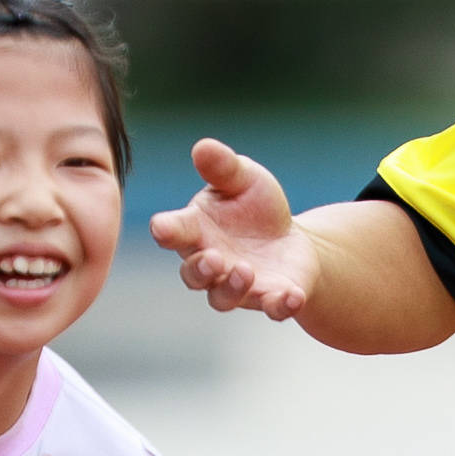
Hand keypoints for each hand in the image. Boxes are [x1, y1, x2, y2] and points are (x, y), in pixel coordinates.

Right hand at [151, 139, 319, 322]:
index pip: (172, 231)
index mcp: (195, 229)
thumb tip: (202, 147)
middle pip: (193, 275)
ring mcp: (238, 286)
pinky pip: (271, 308)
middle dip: (201, 268)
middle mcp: (210, 263)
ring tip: (246, 271)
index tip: (162, 228)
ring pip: (222, 297)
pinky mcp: (269, 298)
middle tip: (215, 258)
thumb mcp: (243, 178)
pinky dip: (280, 304)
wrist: (290, 241)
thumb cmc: (254, 207)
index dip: (166, 230)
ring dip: (232, 287)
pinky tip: (292, 296)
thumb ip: (222, 167)